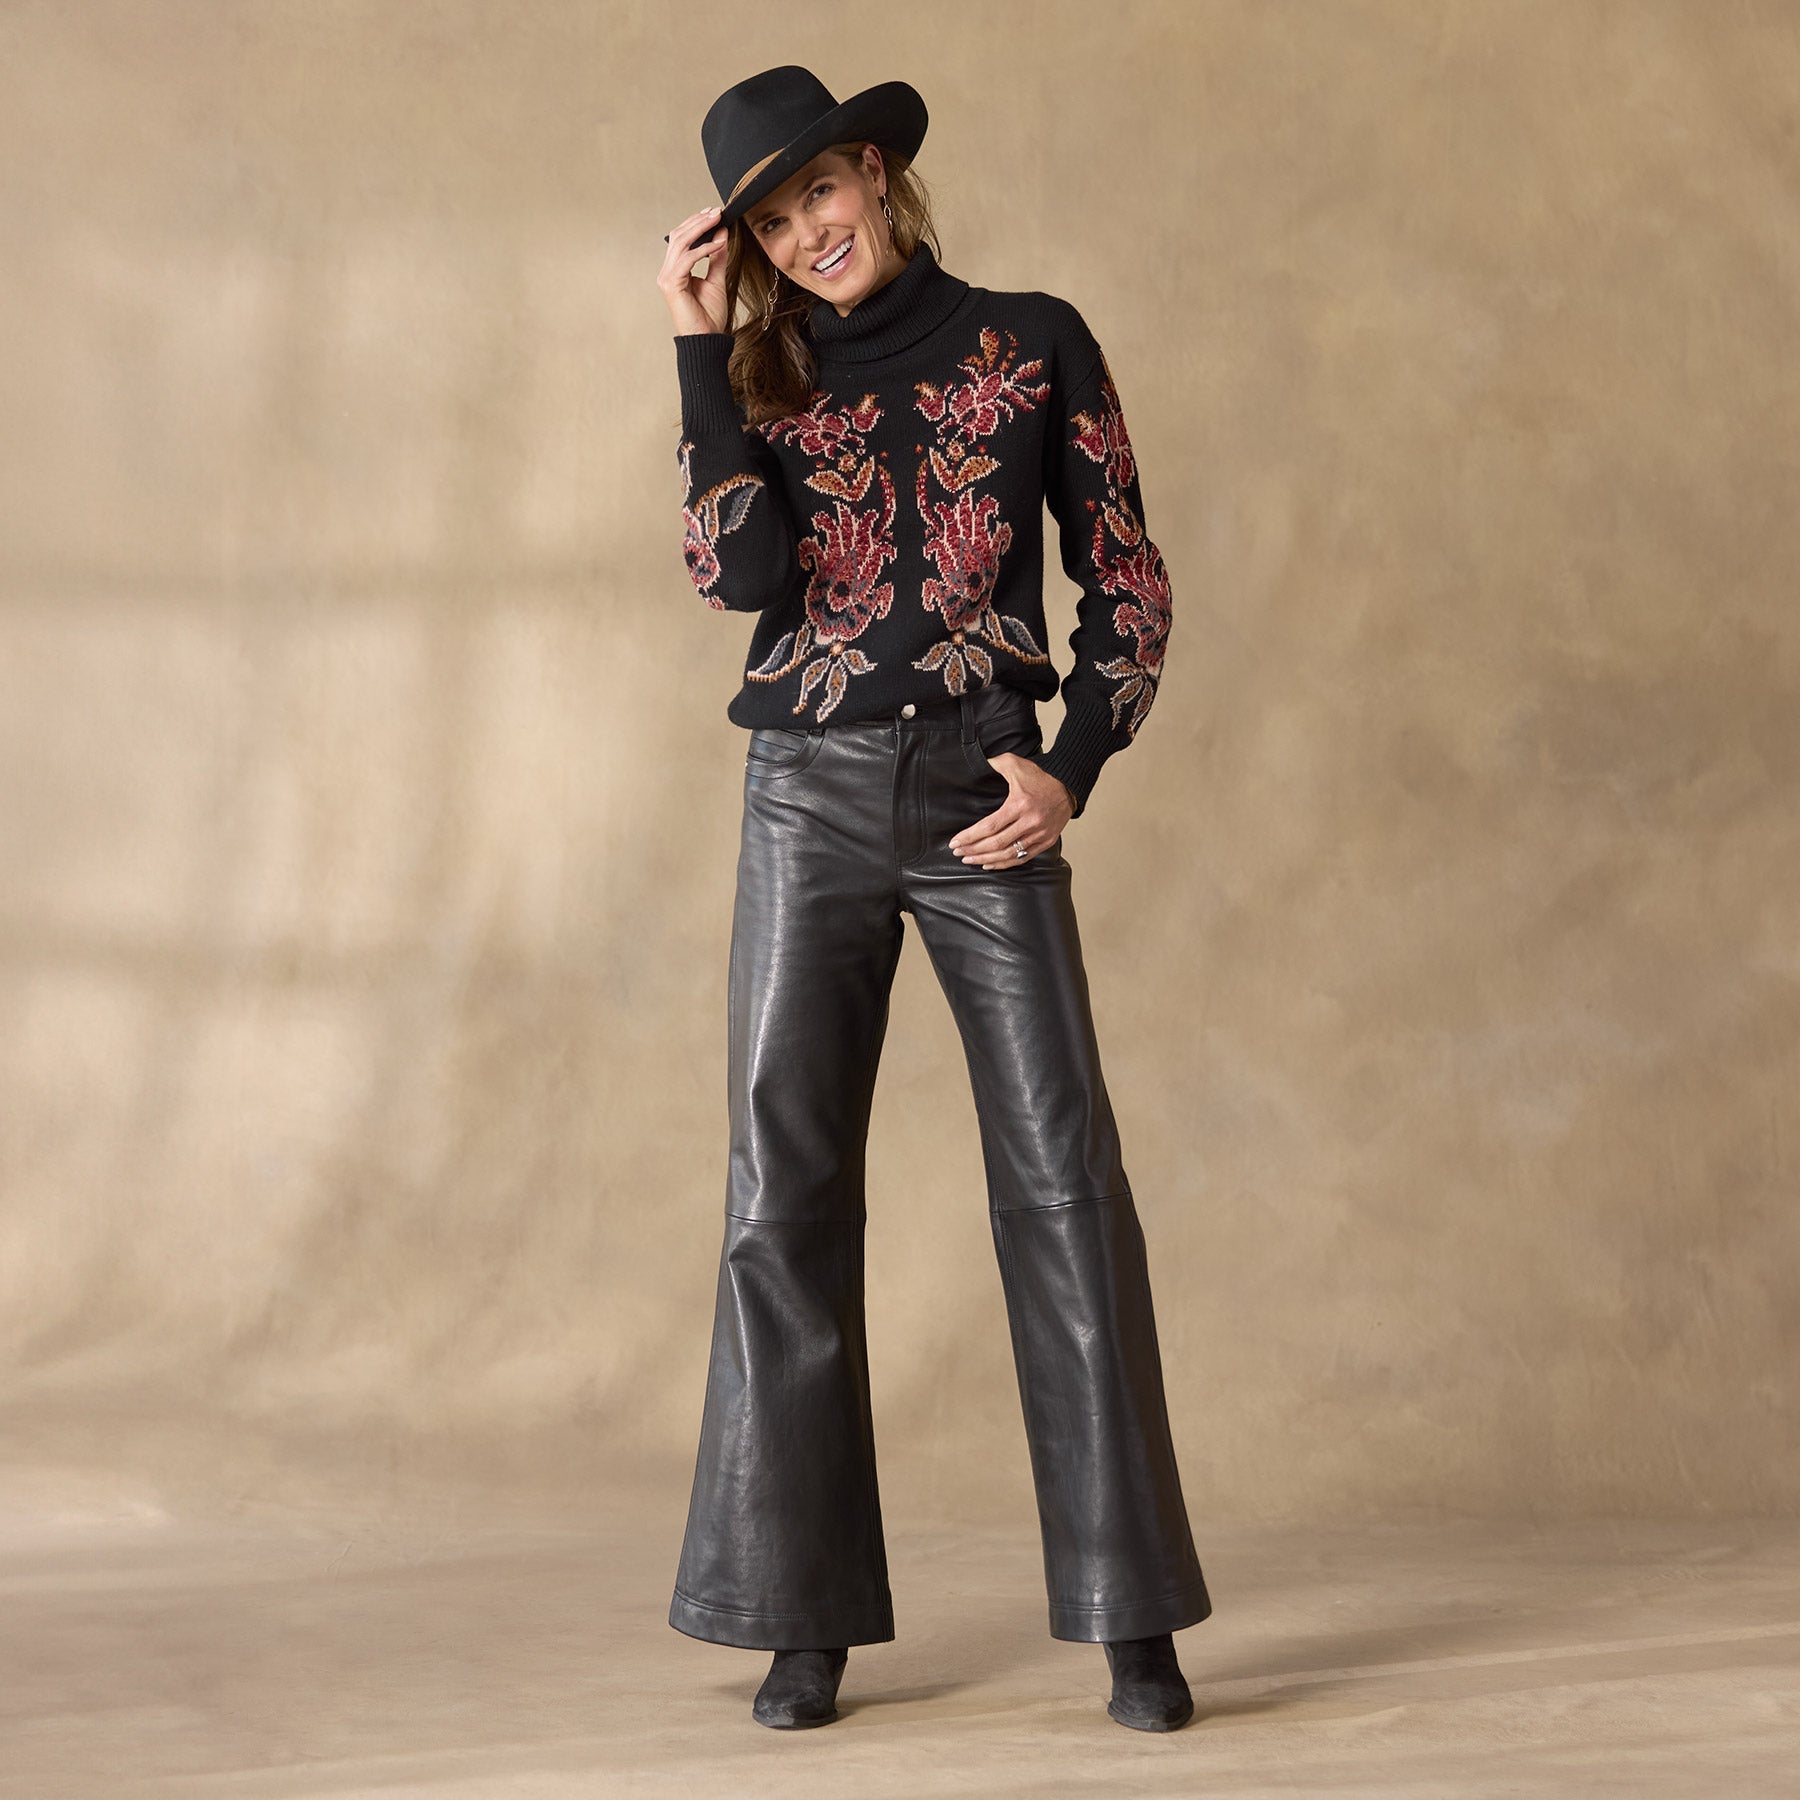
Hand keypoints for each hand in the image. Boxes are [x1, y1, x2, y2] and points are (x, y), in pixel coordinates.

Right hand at [660, 205, 729, 336]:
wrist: (707, 340)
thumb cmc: (709, 316)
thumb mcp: (717, 280)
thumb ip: (717, 257)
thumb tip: (721, 233)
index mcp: (675, 270)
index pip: (682, 239)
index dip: (696, 223)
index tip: (714, 213)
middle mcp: (667, 271)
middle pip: (679, 236)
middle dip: (698, 221)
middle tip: (716, 211)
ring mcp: (667, 277)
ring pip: (680, 243)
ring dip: (700, 228)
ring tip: (716, 219)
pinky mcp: (671, 284)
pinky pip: (687, 259)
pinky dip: (703, 249)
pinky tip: (717, 244)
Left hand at [949, 755, 1074, 866]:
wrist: (1069, 785)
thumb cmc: (1041, 775)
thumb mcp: (1015, 763)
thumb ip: (994, 763)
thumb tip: (977, 764)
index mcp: (1020, 804)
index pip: (989, 826)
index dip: (970, 837)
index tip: (955, 842)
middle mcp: (1030, 822)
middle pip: (996, 843)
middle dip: (973, 850)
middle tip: (958, 852)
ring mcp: (1039, 834)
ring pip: (1008, 854)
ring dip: (986, 859)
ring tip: (969, 860)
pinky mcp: (1046, 841)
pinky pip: (1022, 857)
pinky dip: (1005, 863)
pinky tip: (990, 864)